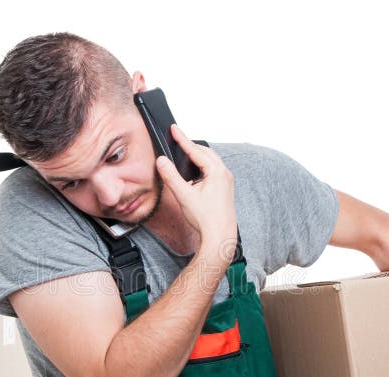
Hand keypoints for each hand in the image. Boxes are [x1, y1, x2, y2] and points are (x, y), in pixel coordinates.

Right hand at [155, 125, 236, 262]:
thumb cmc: (206, 219)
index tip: (174, 129)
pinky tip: (193, 173)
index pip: (196, 150)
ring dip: (197, 156)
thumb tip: (162, 161)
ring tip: (184, 153)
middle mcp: (224, 174)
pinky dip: (202, 167)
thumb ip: (171, 176)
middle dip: (190, 146)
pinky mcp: (225, 189)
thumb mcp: (184, 196)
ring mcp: (226, 181)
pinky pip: (213, 170)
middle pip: (205, 153)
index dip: (182, 139)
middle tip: (177, 139)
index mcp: (216, 172)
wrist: (220, 237)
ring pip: (210, 161)